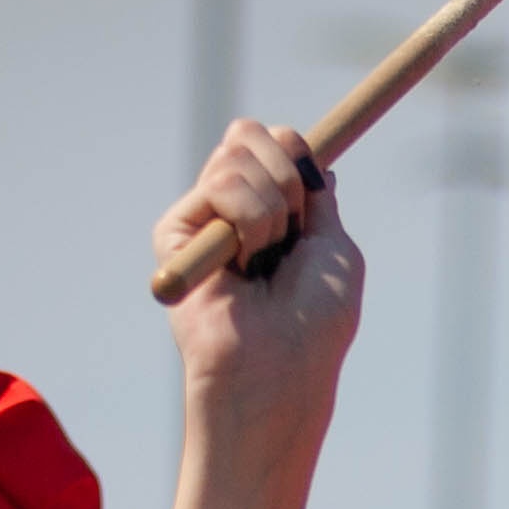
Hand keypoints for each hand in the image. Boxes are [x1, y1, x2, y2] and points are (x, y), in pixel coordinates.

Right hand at [154, 118, 366, 508]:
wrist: (278, 373)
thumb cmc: (315, 327)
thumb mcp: (335, 249)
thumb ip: (317, 196)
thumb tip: (304, 147)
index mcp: (277, 215)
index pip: (281, 144)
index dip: (299, 145)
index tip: (318, 153)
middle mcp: (236, 212)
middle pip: (253, 134)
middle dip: (287, 175)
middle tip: (289, 237)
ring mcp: (202, 222)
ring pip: (238, 153)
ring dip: (270, 209)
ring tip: (264, 264)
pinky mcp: (173, 236)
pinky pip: (215, 185)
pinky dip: (245, 222)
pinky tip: (240, 266)